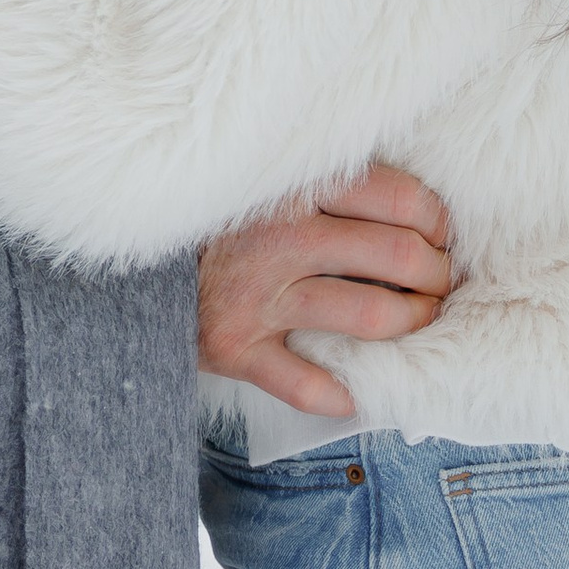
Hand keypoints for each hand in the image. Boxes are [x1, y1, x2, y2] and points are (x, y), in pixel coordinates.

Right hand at [196, 168, 454, 419]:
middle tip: (442, 280)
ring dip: (411, 322)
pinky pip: (304, 384)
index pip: (395, 196)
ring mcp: (257, 296)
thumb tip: (405, 199)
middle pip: (394, 254)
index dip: (435, 219)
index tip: (441, 233)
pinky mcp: (235, 347)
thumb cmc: (210, 211)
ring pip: (368, 315)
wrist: (127, 259)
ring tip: (421, 320)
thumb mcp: (263, 175)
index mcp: (292, 185)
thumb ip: (321, 178)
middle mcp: (279, 237)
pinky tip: (357, 393)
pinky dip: (339, 394)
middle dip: (435, 273)